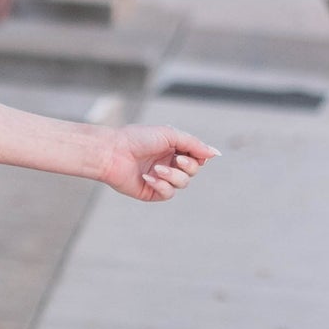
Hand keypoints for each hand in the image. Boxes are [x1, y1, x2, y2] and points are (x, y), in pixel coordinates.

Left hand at [99, 124, 220, 201]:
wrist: (112, 152)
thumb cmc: (137, 139)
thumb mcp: (170, 135)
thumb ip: (193, 144)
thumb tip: (215, 153)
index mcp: (173, 148)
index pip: (197, 157)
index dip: (199, 157)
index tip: (194, 153)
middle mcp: (168, 163)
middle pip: (193, 171)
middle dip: (188, 165)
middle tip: (177, 159)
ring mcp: (160, 178)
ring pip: (182, 183)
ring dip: (173, 175)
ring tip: (157, 168)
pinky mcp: (150, 191)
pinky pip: (168, 194)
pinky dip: (161, 185)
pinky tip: (147, 177)